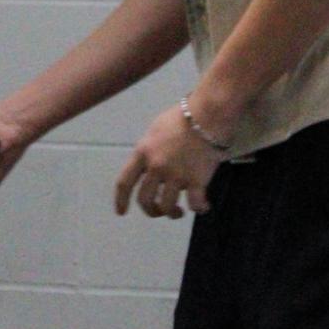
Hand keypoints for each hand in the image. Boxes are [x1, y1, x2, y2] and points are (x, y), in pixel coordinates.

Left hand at [114, 103, 222, 219]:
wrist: (207, 114)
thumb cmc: (183, 116)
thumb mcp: (156, 129)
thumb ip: (150, 149)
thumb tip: (150, 164)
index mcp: (142, 153)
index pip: (124, 182)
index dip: (121, 200)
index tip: (121, 212)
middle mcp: (155, 167)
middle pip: (145, 199)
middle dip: (151, 211)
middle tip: (159, 211)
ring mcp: (175, 175)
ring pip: (168, 207)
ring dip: (173, 213)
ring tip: (179, 212)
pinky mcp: (196, 180)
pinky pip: (195, 204)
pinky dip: (199, 208)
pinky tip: (203, 206)